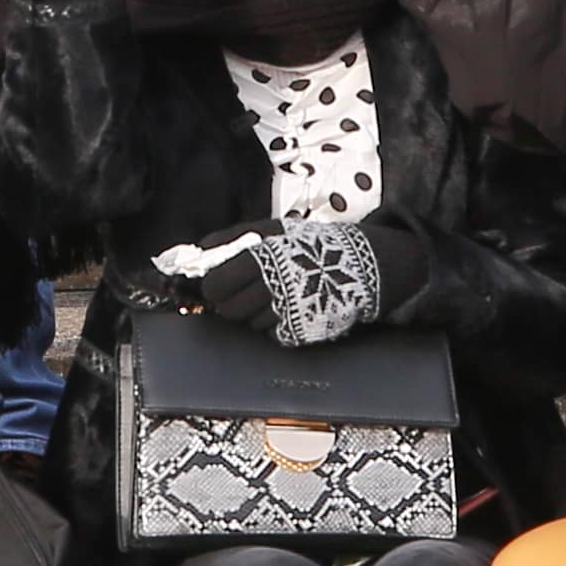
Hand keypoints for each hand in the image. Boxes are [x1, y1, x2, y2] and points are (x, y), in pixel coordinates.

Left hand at [193, 220, 394, 346]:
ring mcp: (287, 312)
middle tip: (242, 292)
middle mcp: (273, 287)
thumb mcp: (274, 230)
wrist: (365, 266)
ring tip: (275, 295)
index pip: (217, 283)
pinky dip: (274, 325)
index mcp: (264, 259)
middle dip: (229, 302)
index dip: (213, 285)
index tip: (218, 282)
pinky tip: (289, 308)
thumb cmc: (313, 245)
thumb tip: (200, 248)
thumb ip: (234, 238)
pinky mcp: (300, 331)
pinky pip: (271, 334)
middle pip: (228, 309)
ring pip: (248, 323)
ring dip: (255, 312)